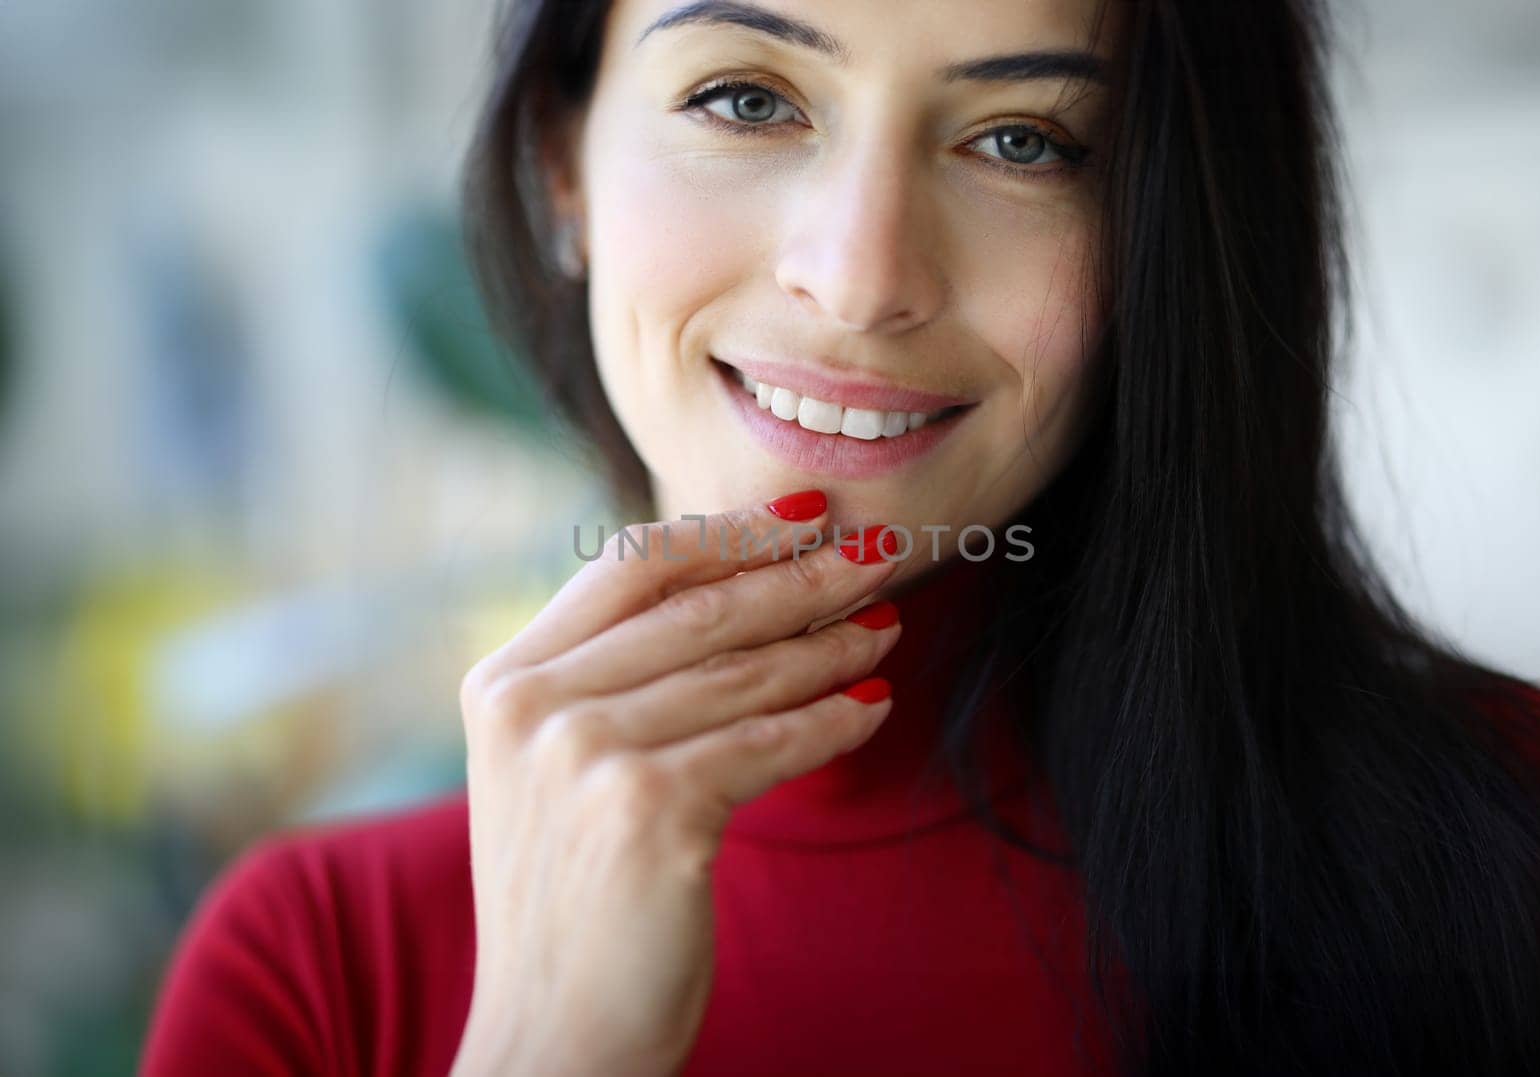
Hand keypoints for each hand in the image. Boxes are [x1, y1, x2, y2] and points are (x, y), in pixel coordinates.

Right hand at [449, 491, 902, 1076]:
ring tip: (886, 628)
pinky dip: (831, 722)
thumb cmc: (574, 900)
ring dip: (831, 645)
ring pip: (744, 672)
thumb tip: (740, 591)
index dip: (728, 531)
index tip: (804, 514)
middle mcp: (534, 706)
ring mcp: (584, 756)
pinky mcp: (647, 810)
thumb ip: (613, 680)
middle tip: (878, 556)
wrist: (552, 1036)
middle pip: (700, 608)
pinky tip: (871, 708)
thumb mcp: (557, 771)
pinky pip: (769, 742)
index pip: (630, 567)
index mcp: (505, 682)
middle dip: (803, 577)